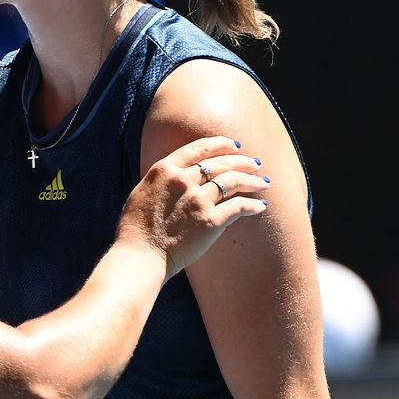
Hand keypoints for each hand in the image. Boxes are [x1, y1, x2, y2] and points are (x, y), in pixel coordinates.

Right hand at [118, 136, 268, 278]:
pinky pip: (239, 207)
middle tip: (254, 164)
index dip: (221, 144)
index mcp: (164, 170)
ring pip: (233, 181)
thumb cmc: (136, 227)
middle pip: (220, 163)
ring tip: (263, 182)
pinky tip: (261, 206)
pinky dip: (253, 206)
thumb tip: (179, 174)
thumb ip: (163, 179)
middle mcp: (183, 180)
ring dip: (252, 180)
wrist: (140, 254)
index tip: (234, 145)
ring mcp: (197, 200)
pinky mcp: (210, 221)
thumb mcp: (143, 190)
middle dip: (242, 161)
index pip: (198, 148)